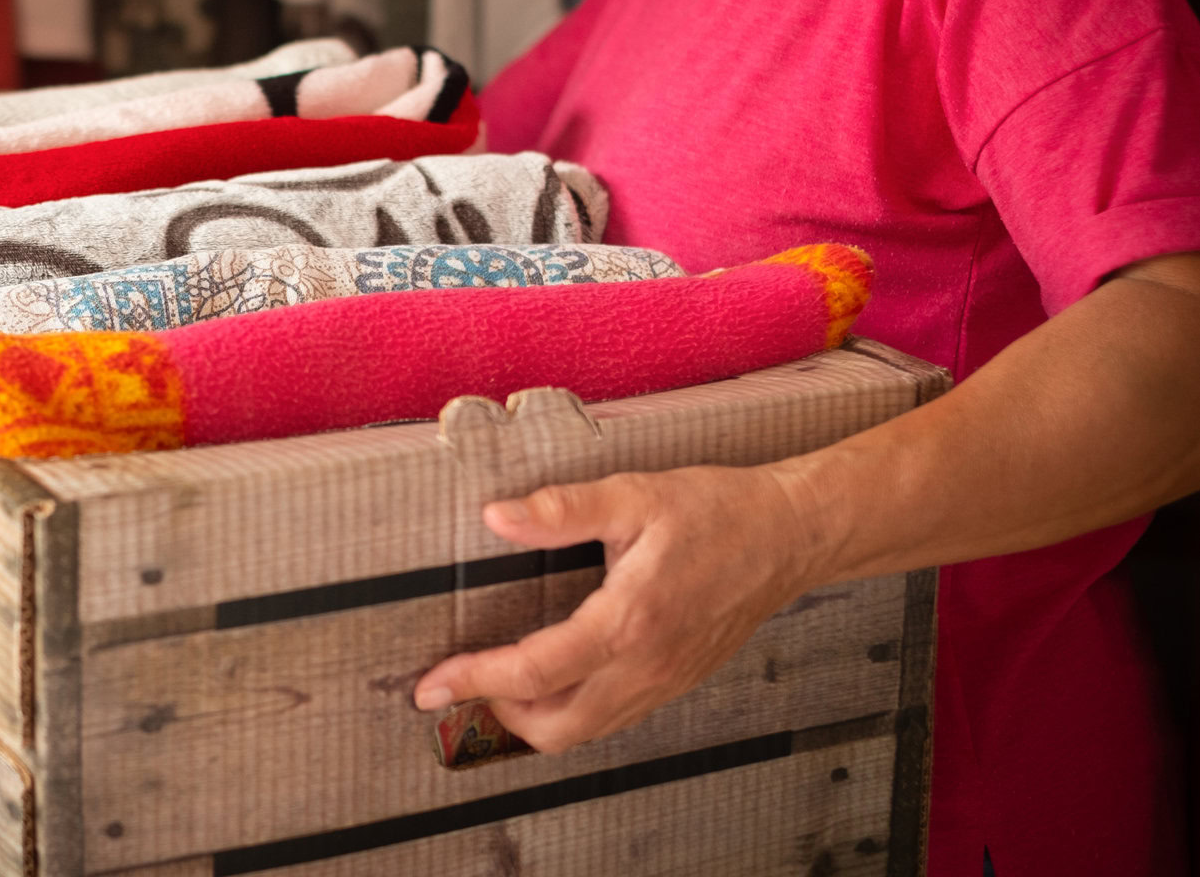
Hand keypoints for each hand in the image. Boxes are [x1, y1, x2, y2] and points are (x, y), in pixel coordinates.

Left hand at [412, 462, 826, 753]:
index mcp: (630, 620)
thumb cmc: (718, 511)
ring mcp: (665, 680)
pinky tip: (552, 679)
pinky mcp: (676, 680)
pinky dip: (570, 710)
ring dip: (533, 716)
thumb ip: (563, 508)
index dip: (476, 679)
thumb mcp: (635, 494)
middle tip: (459, 682)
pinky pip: (612, 717)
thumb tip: (497, 517)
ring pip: (585, 730)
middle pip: (556, 727)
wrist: (791, 534)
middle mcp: (647, 665)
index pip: (536, 671)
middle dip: (497, 712)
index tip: (432, 683)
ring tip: (496, 682)